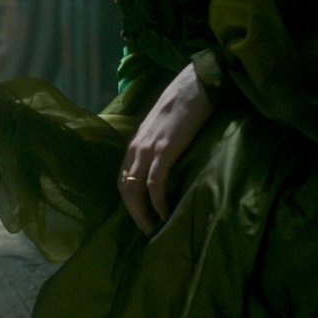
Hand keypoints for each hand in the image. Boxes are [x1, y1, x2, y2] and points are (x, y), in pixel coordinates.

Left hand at [118, 62, 213, 234]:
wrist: (194, 87)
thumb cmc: (183, 106)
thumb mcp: (162, 129)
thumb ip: (158, 146)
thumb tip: (164, 166)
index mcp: (134, 144)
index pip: (122, 179)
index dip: (129, 201)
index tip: (140, 217)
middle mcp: (135, 148)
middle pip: (125, 189)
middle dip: (133, 213)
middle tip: (146, 231)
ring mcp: (147, 149)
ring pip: (135, 190)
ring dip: (142, 213)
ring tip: (153, 228)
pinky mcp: (164, 151)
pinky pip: (155, 184)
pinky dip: (158, 202)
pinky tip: (165, 213)